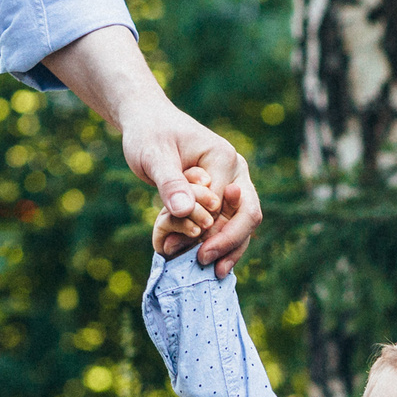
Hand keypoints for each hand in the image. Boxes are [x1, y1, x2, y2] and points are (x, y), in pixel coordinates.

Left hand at [118, 103, 257, 273]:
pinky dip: (222, 244)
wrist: (150, 124)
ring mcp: (235, 184)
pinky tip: (211, 264)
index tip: (176, 246)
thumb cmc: (149, 135)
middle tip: (204, 263)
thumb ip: (170, 183)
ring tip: (212, 272)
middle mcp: (236, 171)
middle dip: (228, 242)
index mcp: (223, 158)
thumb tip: (185, 212)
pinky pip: (232, 224)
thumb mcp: (153, 156)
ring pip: (244, 224)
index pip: (223, 204)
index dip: (205, 229)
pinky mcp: (225, 197)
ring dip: (229, 249)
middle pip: (247, 214)